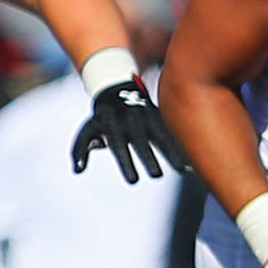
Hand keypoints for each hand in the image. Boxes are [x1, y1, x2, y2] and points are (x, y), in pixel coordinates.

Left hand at [72, 77, 190, 182]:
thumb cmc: (102, 117)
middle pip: (140, 141)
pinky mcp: (159, 113)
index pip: (118, 147)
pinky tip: (191, 159)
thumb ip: (81, 148)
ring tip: (182, 170)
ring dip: (172, 152)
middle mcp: (129, 119)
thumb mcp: (88, 128)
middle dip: (148, 158)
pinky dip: (180, 145)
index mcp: (111, 124)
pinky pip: (171, 130)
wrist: (117, 86)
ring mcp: (146, 115)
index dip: (126, 164)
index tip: (133, 181)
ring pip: (161, 134)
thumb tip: (77, 170)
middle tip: (156, 176)